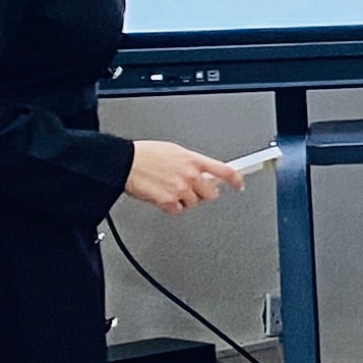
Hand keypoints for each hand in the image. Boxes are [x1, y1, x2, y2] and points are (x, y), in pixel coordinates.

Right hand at [122, 140, 240, 211]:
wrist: (124, 163)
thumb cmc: (145, 154)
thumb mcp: (174, 151)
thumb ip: (191, 162)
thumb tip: (201, 170)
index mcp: (193, 160)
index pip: (224, 171)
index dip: (235, 180)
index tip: (238, 185)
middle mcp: (190, 175)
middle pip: (211, 194)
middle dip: (203, 193)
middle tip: (191, 188)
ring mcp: (180, 190)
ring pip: (194, 203)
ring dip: (185, 200)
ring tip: (170, 189)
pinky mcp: (168, 202)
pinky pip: (178, 210)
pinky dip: (172, 207)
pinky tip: (162, 196)